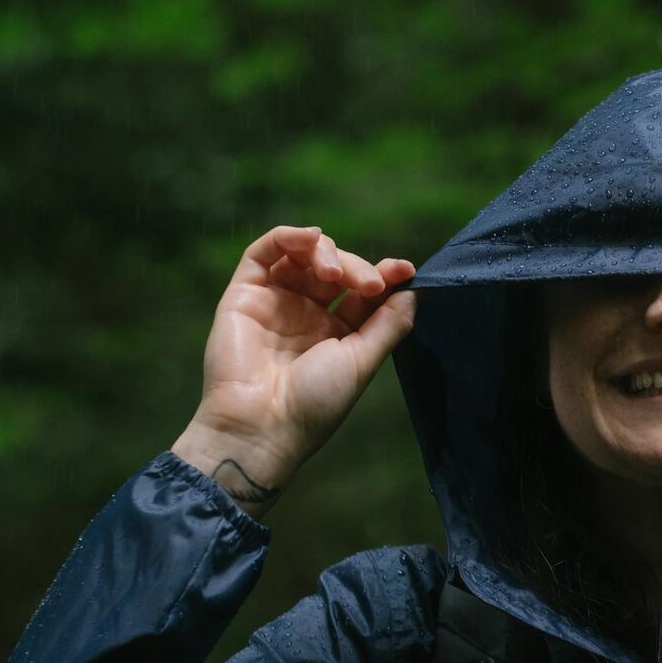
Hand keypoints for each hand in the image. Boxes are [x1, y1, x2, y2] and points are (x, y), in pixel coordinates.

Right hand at [172, 225, 417, 517]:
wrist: (260, 425)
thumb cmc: (314, 402)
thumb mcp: (362, 361)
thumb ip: (389, 323)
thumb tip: (416, 291)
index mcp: (336, 333)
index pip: (363, 291)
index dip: (384, 275)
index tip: (406, 270)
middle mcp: (305, 314)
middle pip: (337, 268)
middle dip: (357, 268)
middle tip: (369, 285)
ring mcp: (275, 302)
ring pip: (303, 254)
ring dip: (326, 252)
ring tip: (334, 273)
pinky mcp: (245, 294)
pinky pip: (264, 252)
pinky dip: (288, 237)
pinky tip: (311, 238)